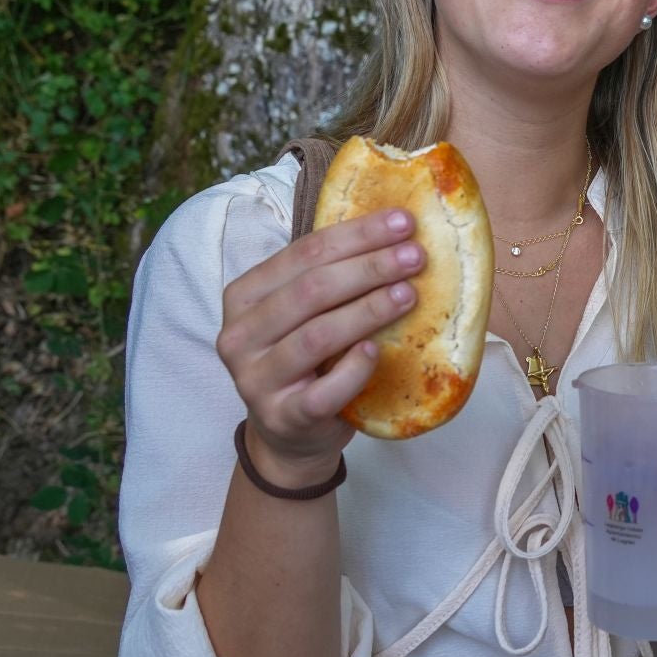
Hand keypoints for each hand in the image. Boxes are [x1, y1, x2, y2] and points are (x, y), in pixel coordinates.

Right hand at [215, 208, 423, 485]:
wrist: (291, 434)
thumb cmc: (309, 360)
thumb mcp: (307, 314)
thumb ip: (333, 277)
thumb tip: (399, 233)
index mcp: (245, 296)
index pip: (304, 254)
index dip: (356, 235)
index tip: (405, 222)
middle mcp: (241, 335)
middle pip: (311, 290)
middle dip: (369, 267)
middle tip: (415, 256)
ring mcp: (256, 379)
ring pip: (316, 336)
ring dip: (368, 311)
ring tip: (409, 294)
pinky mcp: (282, 416)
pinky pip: (323, 391)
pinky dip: (353, 369)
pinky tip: (377, 351)